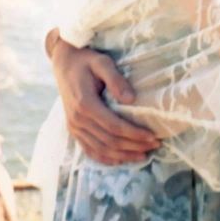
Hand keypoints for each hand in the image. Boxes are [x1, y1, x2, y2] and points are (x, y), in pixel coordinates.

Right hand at [51, 37, 160, 163]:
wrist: (64, 63)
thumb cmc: (86, 60)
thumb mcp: (102, 63)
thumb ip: (116, 80)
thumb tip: (131, 99)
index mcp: (85, 104)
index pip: (115, 126)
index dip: (135, 134)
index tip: (153, 136)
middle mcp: (78, 120)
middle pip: (110, 141)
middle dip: (134, 146)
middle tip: (155, 146)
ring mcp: (74, 127)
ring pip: (100, 149)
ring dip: (123, 155)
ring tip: (143, 156)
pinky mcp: (74, 129)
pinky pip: (89, 150)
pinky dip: (105, 158)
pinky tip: (120, 160)